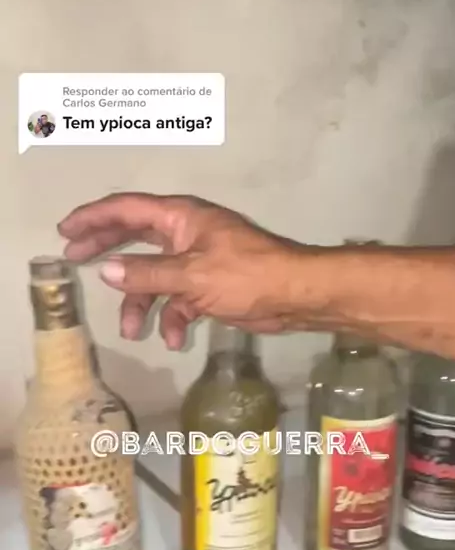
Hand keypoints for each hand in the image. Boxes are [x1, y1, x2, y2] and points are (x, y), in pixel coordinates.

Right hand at [58, 193, 304, 348]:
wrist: (293, 296)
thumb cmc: (246, 274)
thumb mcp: (191, 275)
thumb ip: (147, 274)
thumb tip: (107, 271)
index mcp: (180, 218)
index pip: (126, 210)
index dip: (93, 217)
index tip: (65, 231)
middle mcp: (184, 234)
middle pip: (134, 239)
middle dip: (106, 252)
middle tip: (75, 260)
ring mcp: (195, 261)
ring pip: (154, 279)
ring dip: (142, 305)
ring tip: (132, 332)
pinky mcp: (207, 287)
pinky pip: (178, 301)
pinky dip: (173, 320)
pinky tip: (175, 340)